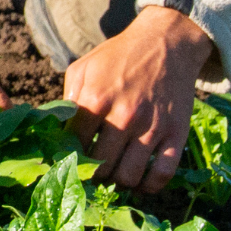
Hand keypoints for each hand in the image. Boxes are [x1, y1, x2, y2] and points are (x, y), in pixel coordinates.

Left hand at [63, 6, 214, 192]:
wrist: (165, 43)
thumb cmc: (119, 56)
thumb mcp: (84, 68)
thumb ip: (67, 99)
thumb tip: (54, 132)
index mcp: (95, 98)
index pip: (73, 145)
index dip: (68, 158)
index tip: (69, 162)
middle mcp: (123, 115)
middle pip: (100, 166)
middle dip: (92, 175)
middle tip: (92, 173)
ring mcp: (151, 126)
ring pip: (128, 176)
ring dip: (118, 183)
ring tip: (114, 176)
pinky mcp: (176, 133)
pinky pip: (162, 174)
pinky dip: (150, 187)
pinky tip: (141, 184)